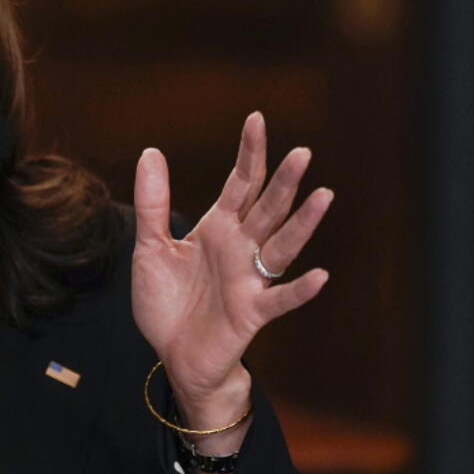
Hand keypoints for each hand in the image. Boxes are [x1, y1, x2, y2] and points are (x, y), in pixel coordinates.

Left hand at [131, 112, 332, 420]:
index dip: (249, 153)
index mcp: (218, 228)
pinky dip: (299, 289)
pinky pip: (280, 299)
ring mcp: (249, 279)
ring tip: (324, 195)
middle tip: (302, 152)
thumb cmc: (166, 302)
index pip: (240, 183)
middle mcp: (240, 248)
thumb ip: (152, 203)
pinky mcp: (251, 312)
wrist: (172, 354)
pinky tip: (319, 275)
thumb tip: (152, 151)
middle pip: (267, 208)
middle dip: (283, 181)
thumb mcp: (150, 247)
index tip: (257, 119)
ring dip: (302, 223)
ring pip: (282, 245)